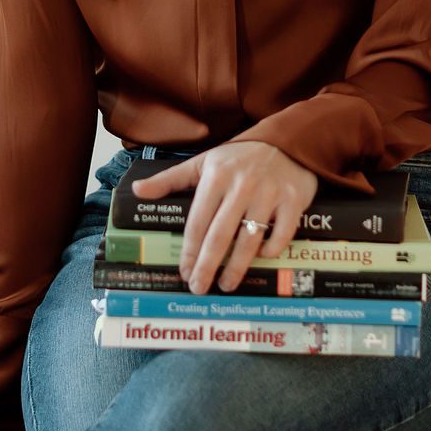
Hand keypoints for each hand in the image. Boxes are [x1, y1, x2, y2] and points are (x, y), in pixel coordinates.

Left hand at [127, 141, 316, 296]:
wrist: (287, 141)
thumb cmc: (238, 157)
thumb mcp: (203, 162)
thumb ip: (170, 178)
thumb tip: (137, 190)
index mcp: (216, 176)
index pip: (197, 222)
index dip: (190, 251)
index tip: (184, 272)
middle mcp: (242, 185)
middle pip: (220, 235)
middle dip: (207, 266)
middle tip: (199, 288)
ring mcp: (269, 193)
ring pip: (249, 239)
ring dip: (236, 266)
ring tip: (226, 284)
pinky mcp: (293, 200)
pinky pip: (281, 233)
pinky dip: (271, 249)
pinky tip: (262, 257)